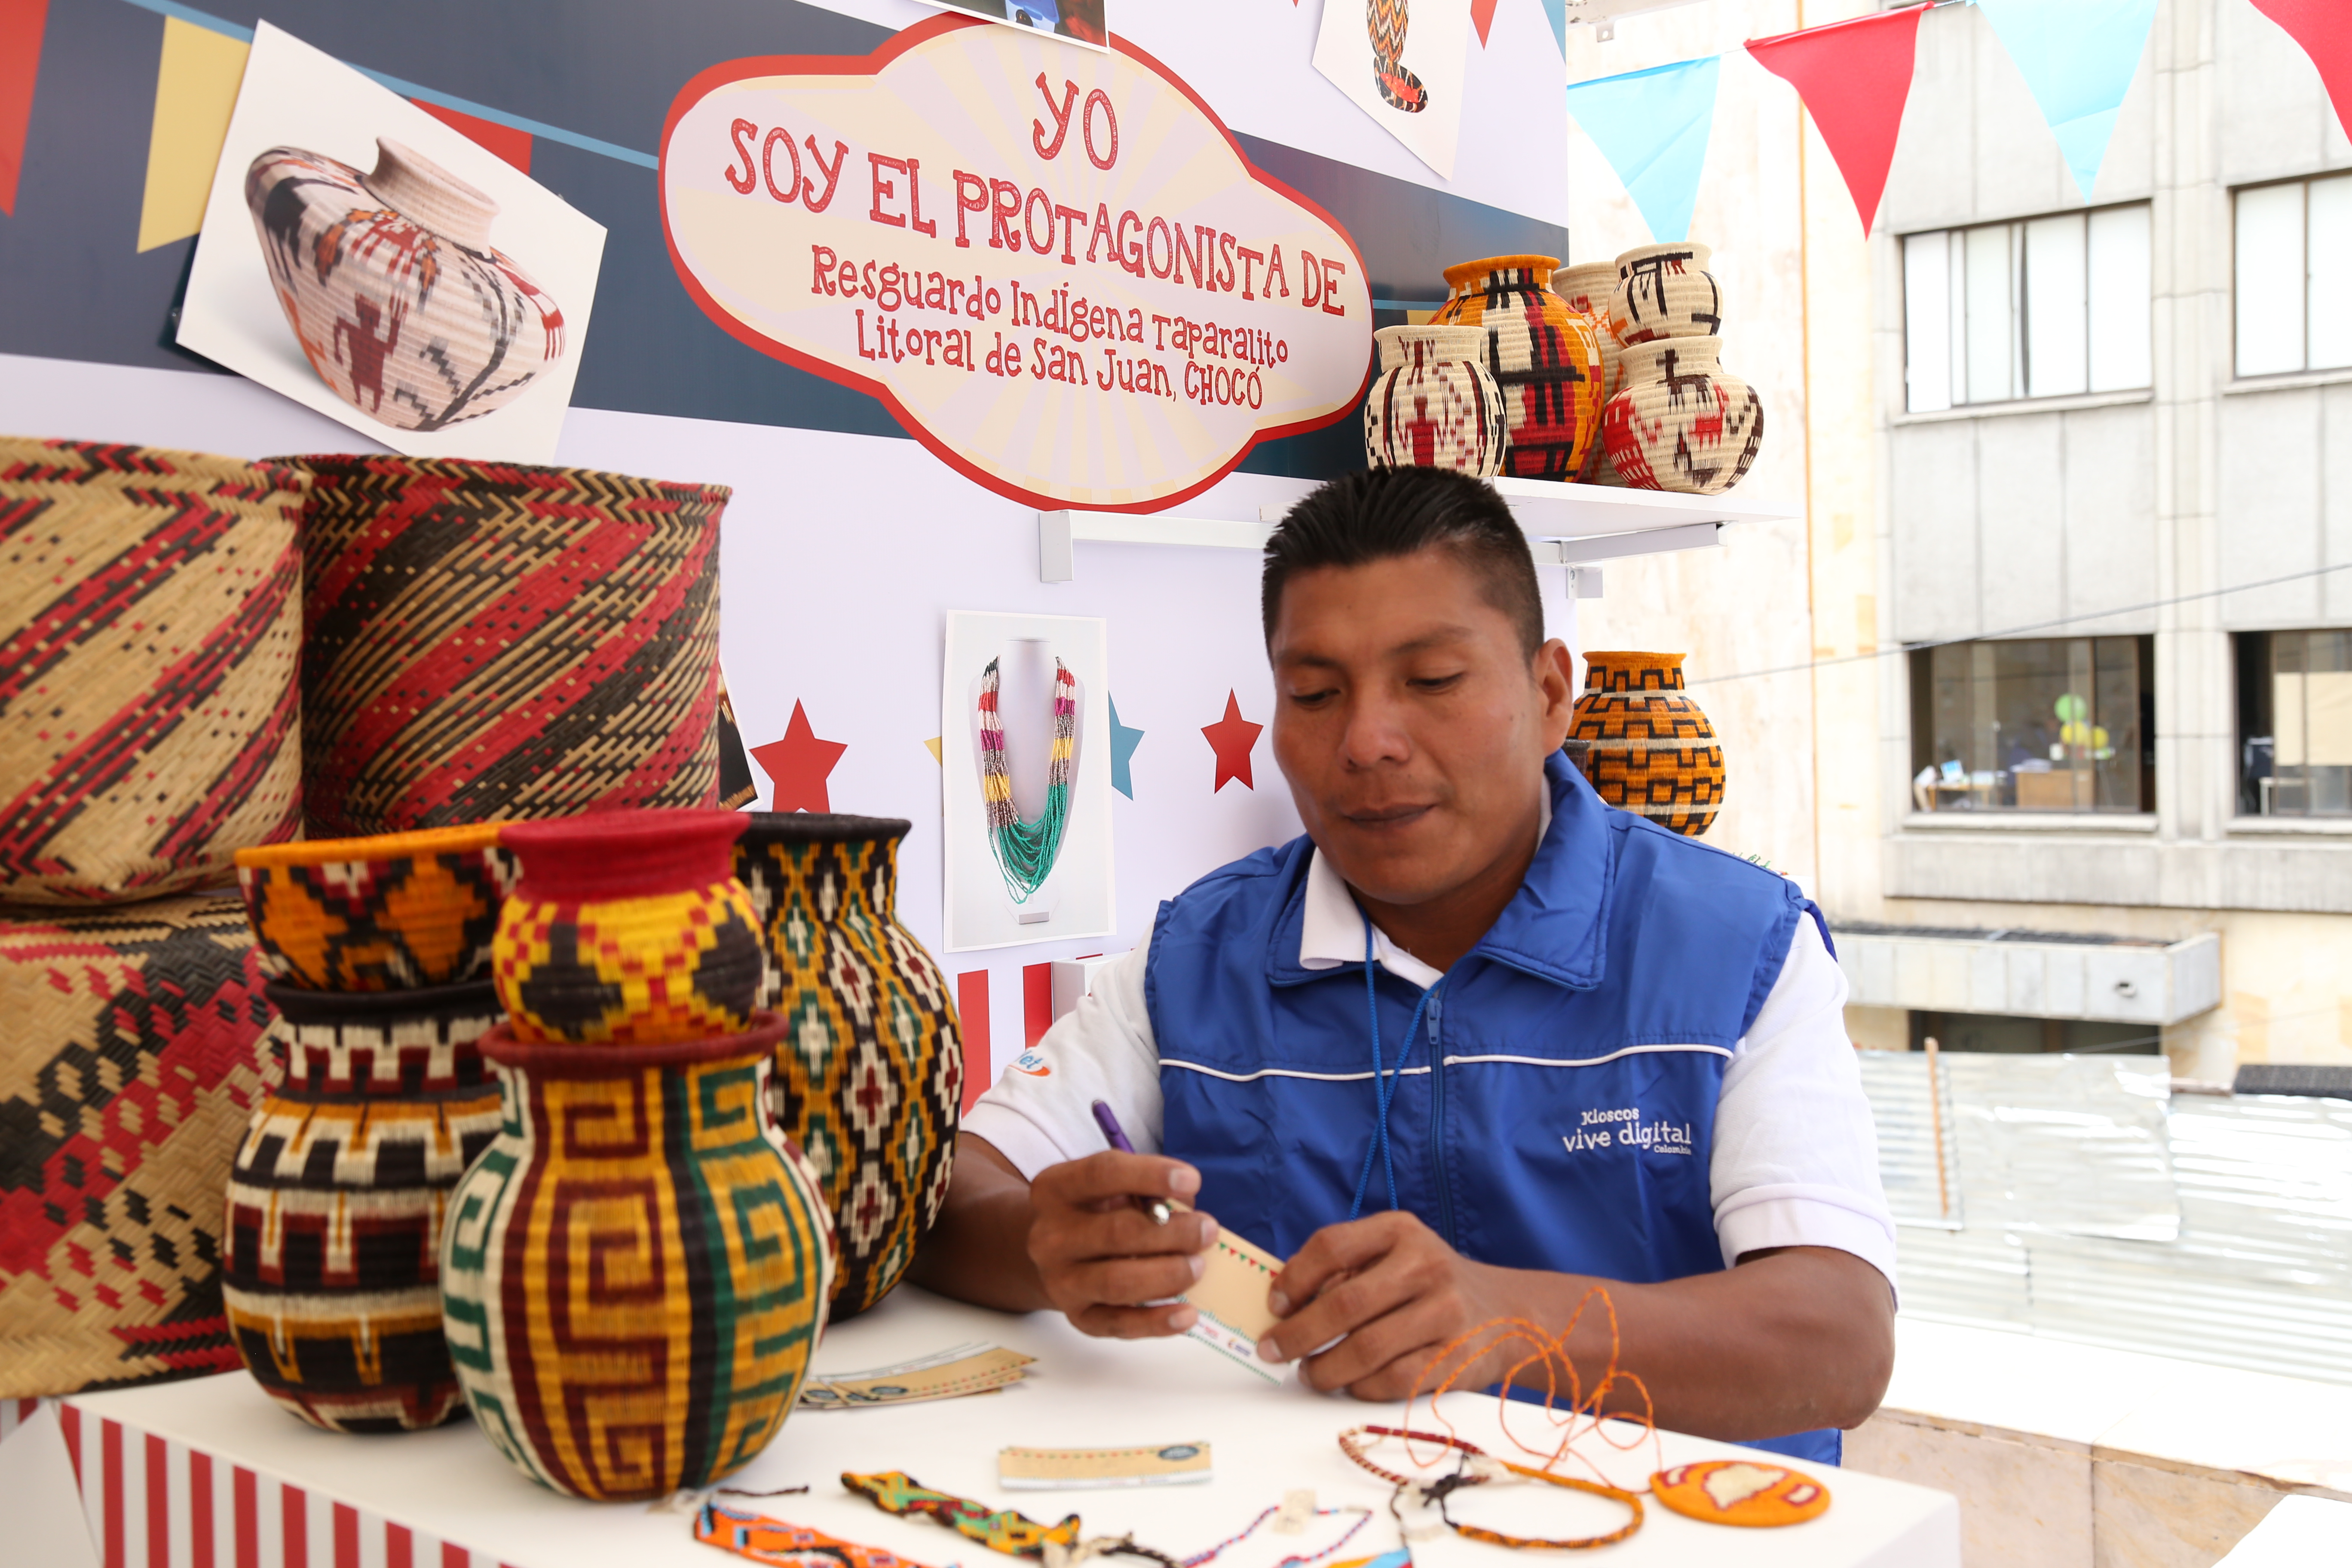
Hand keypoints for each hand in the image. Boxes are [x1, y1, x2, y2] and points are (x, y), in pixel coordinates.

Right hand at [1026, 1151, 1216, 1338]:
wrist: (1055, 1255)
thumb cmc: (1097, 1212)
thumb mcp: (1113, 1187)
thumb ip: (1147, 1191)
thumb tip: (1188, 1212)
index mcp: (1056, 1188)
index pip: (1102, 1174)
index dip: (1150, 1175)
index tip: (1192, 1180)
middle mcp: (1050, 1236)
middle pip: (1116, 1232)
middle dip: (1172, 1233)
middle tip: (1207, 1230)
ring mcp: (1060, 1281)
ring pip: (1117, 1281)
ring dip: (1168, 1274)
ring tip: (1199, 1266)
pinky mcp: (1078, 1317)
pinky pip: (1119, 1324)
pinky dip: (1157, 1322)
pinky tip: (1188, 1314)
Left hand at [1257, 1209, 1509, 1398]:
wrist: (1507, 1312)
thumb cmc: (1428, 1285)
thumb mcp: (1394, 1255)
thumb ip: (1345, 1269)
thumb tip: (1283, 1304)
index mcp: (1400, 1230)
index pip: (1331, 1246)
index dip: (1294, 1278)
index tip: (1275, 1305)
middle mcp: (1425, 1265)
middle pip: (1344, 1303)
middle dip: (1297, 1333)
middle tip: (1273, 1351)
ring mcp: (1445, 1311)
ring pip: (1366, 1348)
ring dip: (1324, 1368)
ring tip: (1309, 1372)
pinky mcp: (1456, 1357)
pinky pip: (1393, 1379)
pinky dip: (1361, 1387)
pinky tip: (1350, 1384)